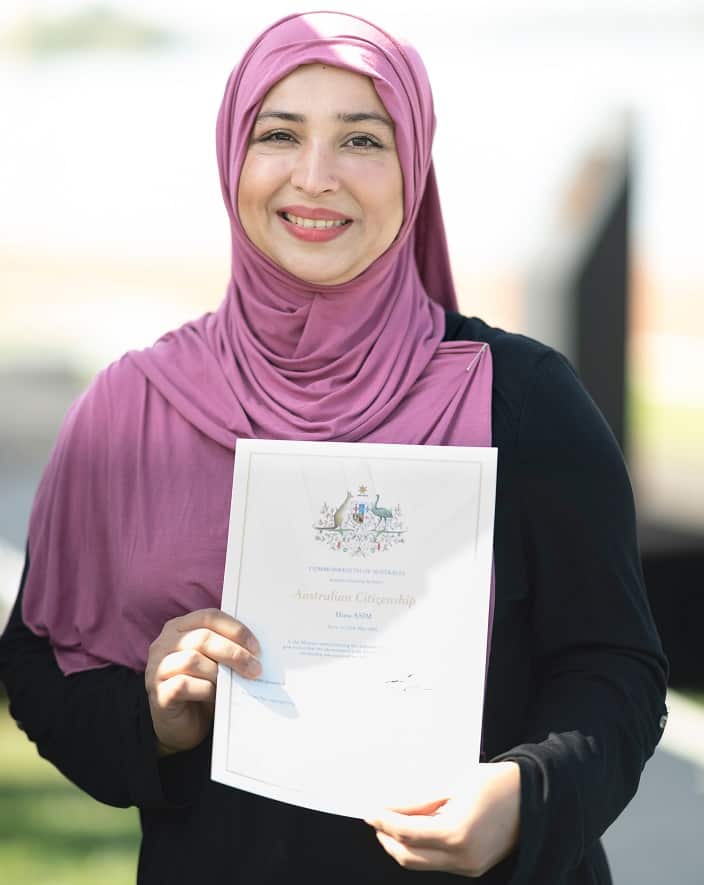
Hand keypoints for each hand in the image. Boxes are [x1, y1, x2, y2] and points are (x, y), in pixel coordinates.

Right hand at [145, 608, 260, 756]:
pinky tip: (217, 696)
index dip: (235, 629)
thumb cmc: (201, 687)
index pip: (209, 617)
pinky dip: (206, 689)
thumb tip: (255, 650)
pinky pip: (184, 685)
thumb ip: (225, 649)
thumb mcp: (214, 662)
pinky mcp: (158, 693)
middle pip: (203, 638)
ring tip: (238, 683)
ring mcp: (157, 668)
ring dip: (221, 672)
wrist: (181, 726)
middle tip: (255, 668)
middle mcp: (163, 643)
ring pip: (193, 660)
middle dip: (234, 652)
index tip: (256, 647)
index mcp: (179, 628)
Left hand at [365, 761, 519, 877]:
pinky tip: (416, 830)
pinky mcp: (473, 867)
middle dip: (387, 837)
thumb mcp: (454, 786)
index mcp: (457, 833)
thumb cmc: (497, 783)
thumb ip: (421, 803)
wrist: (534, 797)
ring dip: (402, 845)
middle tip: (377, 818)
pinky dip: (421, 849)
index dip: (384, 822)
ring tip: (392, 823)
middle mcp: (462, 856)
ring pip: (421, 863)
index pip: (407, 832)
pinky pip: (437, 862)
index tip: (371, 812)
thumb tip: (394, 810)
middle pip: (409, 855)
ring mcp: (468, 866)